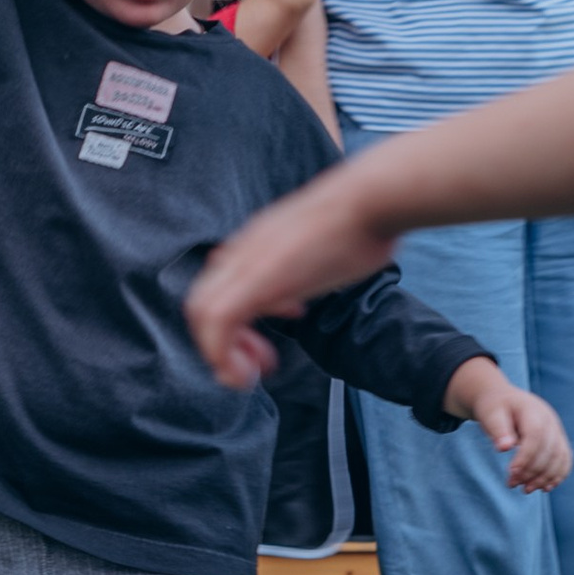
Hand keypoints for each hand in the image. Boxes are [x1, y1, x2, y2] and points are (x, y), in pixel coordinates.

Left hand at [184, 165, 391, 388]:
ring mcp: (246, 262)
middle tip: (260, 361)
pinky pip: (218, 322)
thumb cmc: (362, 224)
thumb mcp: (324, 251)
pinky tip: (253, 372)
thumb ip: (304, 267)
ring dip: (221, 353)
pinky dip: (224, 354)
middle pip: (201, 302)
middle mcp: (242, 250)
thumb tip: (304, 289)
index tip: (272, 338)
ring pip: (201, 314)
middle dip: (222, 343)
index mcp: (255, 244)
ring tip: (252, 373)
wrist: (372, 200)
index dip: (235, 321)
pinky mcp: (256, 279)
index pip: (219, 286)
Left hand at [445, 358, 572, 491]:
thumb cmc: (495, 408)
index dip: (525, 456)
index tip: (511, 473)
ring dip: (545, 477)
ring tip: (526, 489)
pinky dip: (558, 475)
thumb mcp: (490, 414)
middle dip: (532, 471)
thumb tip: (505, 448)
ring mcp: (557, 429)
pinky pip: (565, 459)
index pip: (535, 435)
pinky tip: (544, 488)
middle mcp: (550, 419)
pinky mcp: (558, 439)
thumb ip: (497, 429)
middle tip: (512, 484)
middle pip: (549, 449)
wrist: (504, 399)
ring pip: (560, 457)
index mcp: (532, 410)